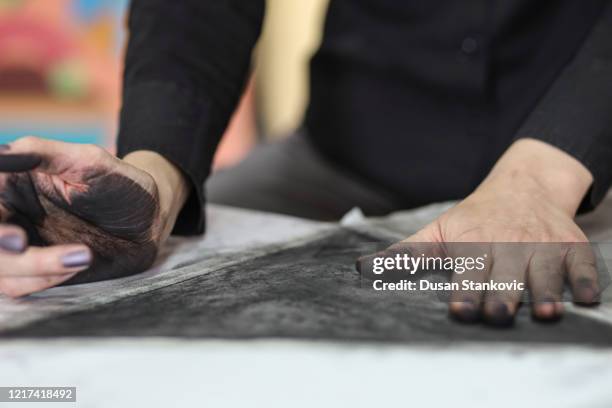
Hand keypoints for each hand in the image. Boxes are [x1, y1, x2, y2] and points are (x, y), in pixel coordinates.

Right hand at [0, 137, 186, 296]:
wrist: (151, 219)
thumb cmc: (122, 184)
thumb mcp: (90, 162)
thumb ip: (45, 153)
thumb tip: (3, 152)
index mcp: (10, 183)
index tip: (13, 233)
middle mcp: (9, 215)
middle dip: (1, 250)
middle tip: (24, 244)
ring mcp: (22, 246)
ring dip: (31, 267)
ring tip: (83, 255)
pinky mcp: (38, 271)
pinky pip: (21, 285)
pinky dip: (44, 279)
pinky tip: (79, 262)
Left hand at [360, 139, 598, 325]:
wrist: (523, 185)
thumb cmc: (475, 217)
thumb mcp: (438, 230)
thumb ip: (406, 253)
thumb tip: (361, 268)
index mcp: (475, 242)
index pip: (469, 271)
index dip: (465, 291)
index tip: (461, 310)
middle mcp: (509, 243)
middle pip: (505, 274)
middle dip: (502, 295)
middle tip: (498, 314)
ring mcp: (543, 243)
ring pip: (545, 270)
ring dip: (545, 290)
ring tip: (543, 311)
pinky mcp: (571, 245)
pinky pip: (583, 264)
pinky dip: (586, 280)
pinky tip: (585, 297)